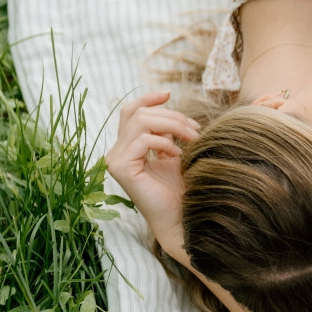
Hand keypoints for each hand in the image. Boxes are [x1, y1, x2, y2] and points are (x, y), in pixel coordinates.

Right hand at [105, 90, 199, 234]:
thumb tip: (169, 106)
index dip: (147, 99)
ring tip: (191, 139)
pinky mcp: (121, 168)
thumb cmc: (180, 188)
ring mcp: (115, 160)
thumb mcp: (174, 152)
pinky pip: (143, 140)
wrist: (181, 217)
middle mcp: (117, 152)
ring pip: (140, 122)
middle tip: (195, 130)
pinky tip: (178, 155)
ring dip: (172, 125)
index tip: (169, 94)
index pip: (130, 111)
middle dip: (171, 116)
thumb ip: (166, 132)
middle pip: (138, 113)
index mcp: (127, 146)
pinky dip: (165, 143)